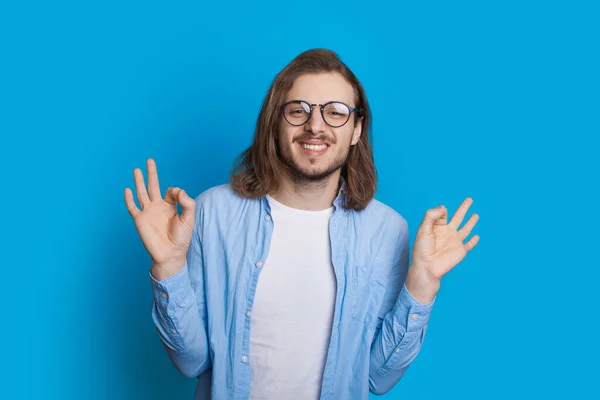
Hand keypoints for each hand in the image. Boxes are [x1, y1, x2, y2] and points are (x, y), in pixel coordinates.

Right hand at [124, 158, 195, 278]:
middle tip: (149, 160)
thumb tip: (178, 190)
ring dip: (139, 181)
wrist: (171, 254)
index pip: (171, 191)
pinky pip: (132, 208)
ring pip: (142, 193)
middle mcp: (158, 207)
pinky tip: (127, 190)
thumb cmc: (181, 238)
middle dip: (152, 173)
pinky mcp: (140, 220)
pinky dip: (129, 199)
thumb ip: (187, 203)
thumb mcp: (189, 218)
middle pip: (153, 186)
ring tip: (136, 170)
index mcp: (171, 206)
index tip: (178, 196)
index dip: (175, 191)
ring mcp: (148, 212)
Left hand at [412, 197, 479, 280]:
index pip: (442, 214)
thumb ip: (431, 216)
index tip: (442, 211)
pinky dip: (474, 241)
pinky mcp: (461, 250)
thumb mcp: (423, 229)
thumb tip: (444, 207)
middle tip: (469, 199)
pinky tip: (477, 236)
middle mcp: (447, 233)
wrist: (427, 267)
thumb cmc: (422, 249)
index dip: (442, 210)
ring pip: (466, 229)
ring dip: (471, 222)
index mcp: (437, 227)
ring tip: (476, 215)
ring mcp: (455, 241)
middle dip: (463, 208)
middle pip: (458, 217)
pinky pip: (469, 244)